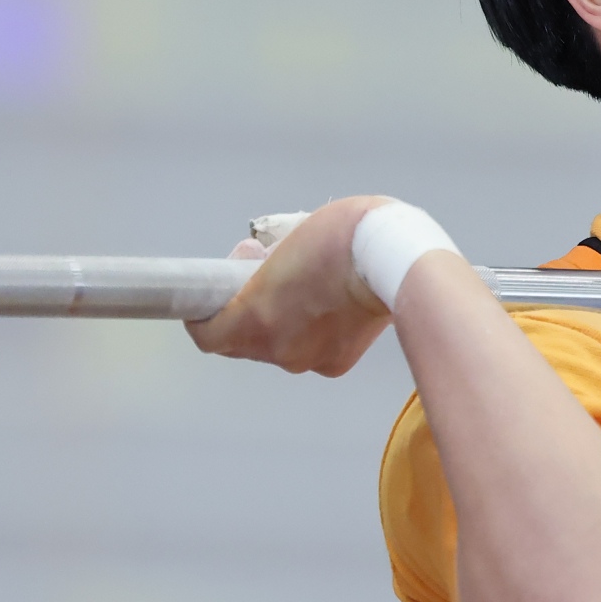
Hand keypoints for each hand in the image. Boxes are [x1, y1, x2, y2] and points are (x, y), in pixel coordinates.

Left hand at [186, 196, 392, 374]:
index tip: (210, 292)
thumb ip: (261, 266)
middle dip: (243, 308)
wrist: (398, 260)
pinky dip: (309, 328)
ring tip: (300, 280)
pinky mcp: (337, 362)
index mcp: (254, 319)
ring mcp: (309, 359)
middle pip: (241, 340)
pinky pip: (308, 348)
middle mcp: (277, 349)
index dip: (202, 314)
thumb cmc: (340, 239)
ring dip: (277, 318)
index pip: (207, 335)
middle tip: (258, 268)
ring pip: (276, 344)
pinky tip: (326, 299)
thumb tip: (257, 268)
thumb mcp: (285, 241)